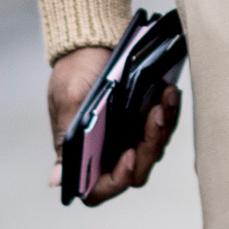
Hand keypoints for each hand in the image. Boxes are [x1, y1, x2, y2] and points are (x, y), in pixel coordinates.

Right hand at [48, 45, 181, 205]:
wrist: (92, 40)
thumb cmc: (74, 70)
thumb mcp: (69, 101)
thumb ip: (67, 141)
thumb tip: (58, 180)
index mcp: (82, 154)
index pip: (98, 188)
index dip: (115, 181)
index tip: (129, 155)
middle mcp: (106, 152)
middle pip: (135, 171)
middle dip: (149, 146)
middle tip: (155, 116)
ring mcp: (127, 138)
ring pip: (153, 150)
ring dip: (162, 128)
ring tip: (164, 101)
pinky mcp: (144, 122)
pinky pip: (163, 128)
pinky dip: (169, 113)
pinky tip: (170, 93)